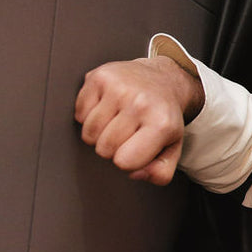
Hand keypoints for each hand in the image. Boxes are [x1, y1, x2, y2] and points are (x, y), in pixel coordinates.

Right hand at [75, 55, 204, 185]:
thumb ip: (160, 172)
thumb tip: (136, 174)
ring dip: (99, 132)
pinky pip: (79, 113)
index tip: (135, 148)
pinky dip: (89, 115)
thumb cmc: (163, 116)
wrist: (162, 79)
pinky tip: (107, 107)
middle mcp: (140, 103)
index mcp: (162, 123)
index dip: (127, 161)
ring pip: (89, 133)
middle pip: (104, 149)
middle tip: (127, 132)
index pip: (124, 162)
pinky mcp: (100, 77)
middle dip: (113, 147)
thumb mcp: (172, 148)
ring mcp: (119, 87)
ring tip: (117, 120)